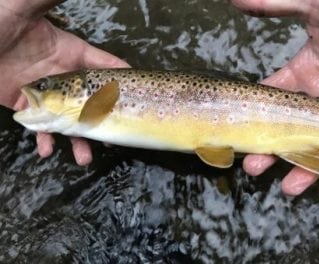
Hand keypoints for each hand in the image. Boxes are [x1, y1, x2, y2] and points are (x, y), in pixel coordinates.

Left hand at [0, 0, 128, 164]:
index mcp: (70, 51)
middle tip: (115, 137)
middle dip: (104, 120)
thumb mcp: (25, 7)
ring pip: (68, 121)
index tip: (137, 93)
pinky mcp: (26, 107)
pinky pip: (40, 128)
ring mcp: (45, 94)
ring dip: (77, 141)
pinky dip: (44, 140)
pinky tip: (47, 149)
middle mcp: (63, 76)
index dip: (121, 78)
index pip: (104, 65)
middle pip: (91, 101)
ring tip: (84, 158)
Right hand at [232, 0, 318, 199]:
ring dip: (311, 170)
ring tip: (291, 187)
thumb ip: (275, 5)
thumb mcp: (314, 5)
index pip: (275, 100)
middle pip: (295, 130)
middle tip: (255, 168)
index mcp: (306, 71)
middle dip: (274, 150)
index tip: (240, 136)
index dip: (257, 118)